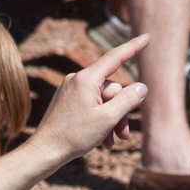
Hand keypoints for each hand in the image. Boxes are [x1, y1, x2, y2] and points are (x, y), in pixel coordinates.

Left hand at [29, 34, 148, 167]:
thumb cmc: (73, 136)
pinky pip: (92, 105)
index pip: (115, 57)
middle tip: (123, 135)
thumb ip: (128, 100)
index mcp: (86, 79)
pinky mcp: (68, 102)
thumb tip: (141, 87)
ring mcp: (71, 91)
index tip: (147, 36)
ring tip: (112, 142)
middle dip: (121, 111)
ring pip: (103, 100)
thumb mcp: (107, 118)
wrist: (42, 153)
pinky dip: (100, 120)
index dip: (134, 46)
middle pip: (112, 89)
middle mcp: (77, 80)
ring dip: (112, 120)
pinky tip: (102, 140)